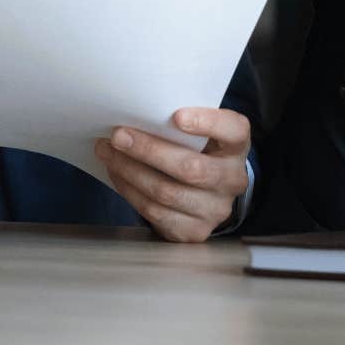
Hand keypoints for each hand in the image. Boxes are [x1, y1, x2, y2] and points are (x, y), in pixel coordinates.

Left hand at [94, 108, 250, 242]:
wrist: (205, 194)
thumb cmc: (196, 151)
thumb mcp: (200, 134)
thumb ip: (180, 124)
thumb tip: (135, 113)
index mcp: (236, 147)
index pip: (233, 131)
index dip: (207, 122)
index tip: (177, 115)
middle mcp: (232, 179)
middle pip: (190, 168)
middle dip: (148, 150)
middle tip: (119, 136)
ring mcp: (215, 209)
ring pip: (166, 192)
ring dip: (130, 171)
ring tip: (108, 153)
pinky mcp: (195, 231)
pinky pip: (155, 212)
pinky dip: (130, 191)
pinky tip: (117, 174)